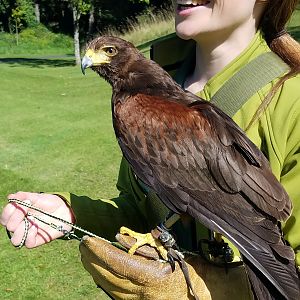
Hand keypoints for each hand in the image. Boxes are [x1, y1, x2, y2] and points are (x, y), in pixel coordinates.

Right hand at [0, 191, 74, 247]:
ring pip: (15, 240)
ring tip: (32, 220)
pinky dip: (30, 236)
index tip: (22, 203)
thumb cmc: (50, 202)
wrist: (65, 209)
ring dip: (21, 230)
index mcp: (18, 214)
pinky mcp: (38, 240)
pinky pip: (28, 244)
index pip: (4, 217)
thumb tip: (10, 197)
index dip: (8, 212)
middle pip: (9, 227)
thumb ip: (24, 196)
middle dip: (16, 218)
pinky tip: (36, 227)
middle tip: (27, 210)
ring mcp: (29, 233)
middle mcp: (21, 225)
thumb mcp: (38, 197)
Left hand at [80, 235, 252, 299]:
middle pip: (108, 277)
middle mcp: (141, 294)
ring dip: (95, 271)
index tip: (88, 240)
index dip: (100, 251)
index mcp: (150, 278)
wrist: (207, 293)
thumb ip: (144, 247)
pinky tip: (100, 272)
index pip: (117, 263)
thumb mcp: (169, 252)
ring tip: (86, 257)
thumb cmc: (192, 269)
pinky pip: (117, 294)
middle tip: (83, 246)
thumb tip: (121, 238)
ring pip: (109, 287)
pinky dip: (105, 281)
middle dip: (92, 260)